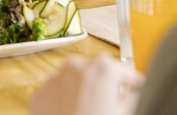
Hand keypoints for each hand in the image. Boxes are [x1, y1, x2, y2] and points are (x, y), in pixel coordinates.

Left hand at [29, 55, 143, 114]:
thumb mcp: (124, 114)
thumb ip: (132, 99)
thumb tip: (132, 95)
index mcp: (103, 69)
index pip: (126, 74)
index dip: (133, 86)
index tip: (136, 92)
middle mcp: (76, 67)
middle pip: (98, 74)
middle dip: (105, 89)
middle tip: (110, 109)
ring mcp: (55, 79)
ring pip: (75, 83)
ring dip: (83, 95)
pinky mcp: (40, 96)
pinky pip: (57, 95)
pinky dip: (65, 104)